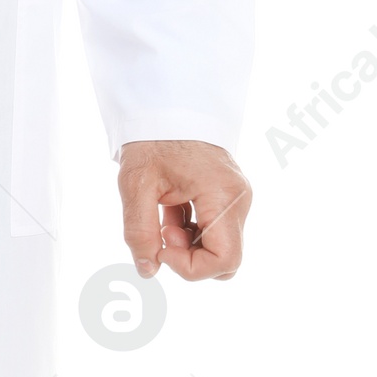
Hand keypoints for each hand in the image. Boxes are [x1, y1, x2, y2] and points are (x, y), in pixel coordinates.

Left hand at [119, 139, 250, 281]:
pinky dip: (189, 232)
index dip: (190, 268)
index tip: (162, 247)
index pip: (225, 261)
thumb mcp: (137, 185)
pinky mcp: (227, 199)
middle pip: (225, 260)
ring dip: (187, 244)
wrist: (167, 106)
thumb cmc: (154, 138)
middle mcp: (239, 201)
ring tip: (163, 213)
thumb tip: (148, 270)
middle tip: (163, 230)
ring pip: (218, 248)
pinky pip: (214, 232)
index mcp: (225, 197)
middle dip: (190, 258)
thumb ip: (140, 232)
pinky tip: (169, 209)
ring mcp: (236, 200)